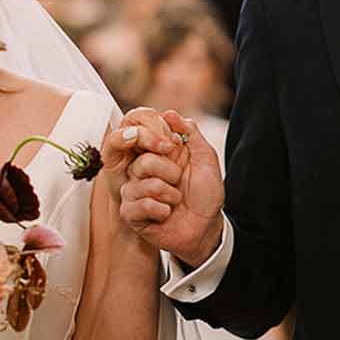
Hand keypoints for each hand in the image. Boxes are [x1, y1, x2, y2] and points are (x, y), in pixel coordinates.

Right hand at [105, 108, 224, 265]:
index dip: (156, 140)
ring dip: (170, 195)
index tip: (173, 147)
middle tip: (179, 182)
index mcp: (156, 154)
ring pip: (143, 185)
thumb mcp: (205, 158)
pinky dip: (161, 211)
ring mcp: (134, 192)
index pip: (140, 136)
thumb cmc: (206, 193)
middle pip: (143, 161)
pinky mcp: (131, 214)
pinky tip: (166, 215)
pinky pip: (139, 206)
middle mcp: (141, 171)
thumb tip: (170, 113)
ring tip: (176, 202)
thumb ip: (191, 133)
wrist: (207, 226)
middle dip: (170, 173)